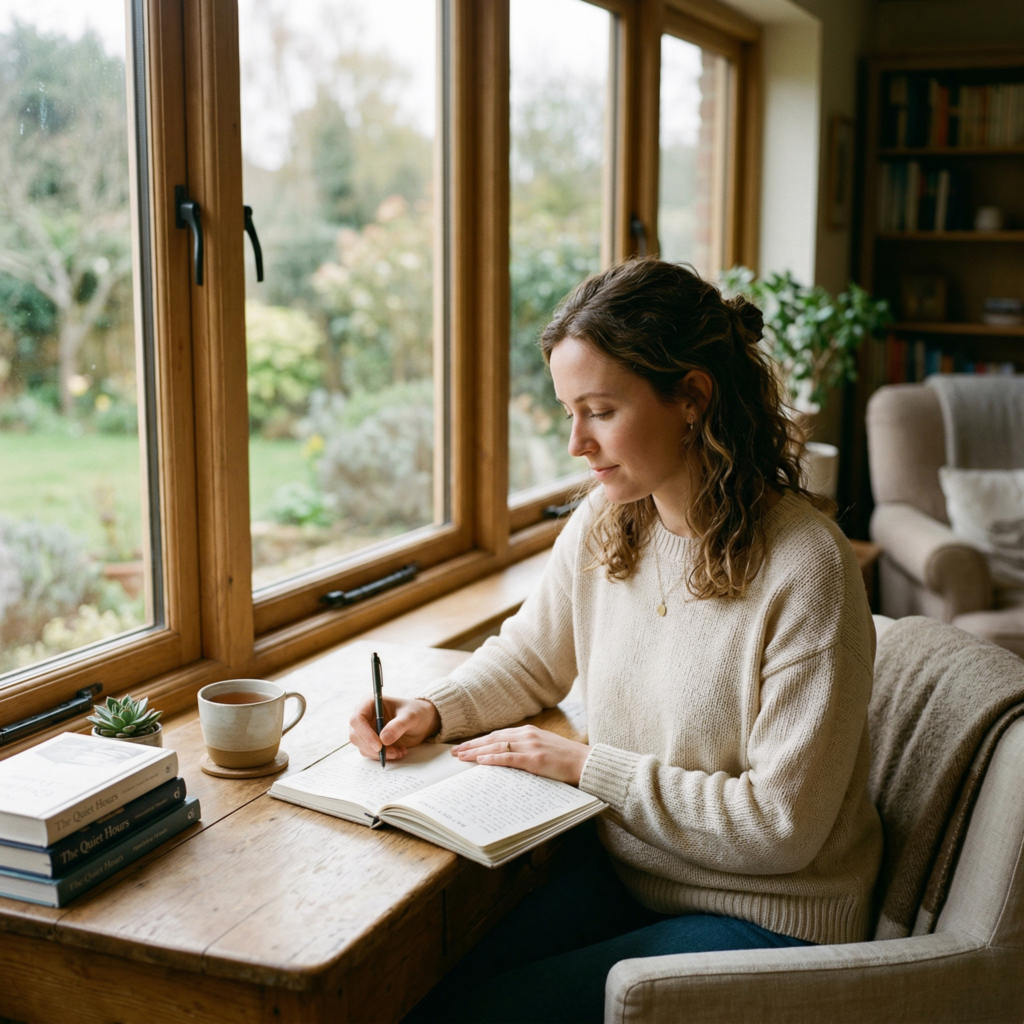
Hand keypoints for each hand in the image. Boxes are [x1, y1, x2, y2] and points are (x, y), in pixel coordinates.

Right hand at [349, 696, 440, 762]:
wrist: (422, 721)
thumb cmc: (416, 712)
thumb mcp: (411, 716)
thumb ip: (398, 725)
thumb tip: (383, 739)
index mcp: (370, 703)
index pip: (357, 719)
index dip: (365, 733)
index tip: (379, 745)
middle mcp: (365, 716)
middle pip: (356, 735)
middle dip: (372, 747)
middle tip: (391, 752)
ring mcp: (367, 730)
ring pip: (362, 747)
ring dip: (379, 754)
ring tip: (399, 751)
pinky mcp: (371, 742)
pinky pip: (370, 753)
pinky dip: (383, 756)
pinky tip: (398, 751)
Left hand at [452, 725, 590, 785]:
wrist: (586, 763)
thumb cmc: (567, 759)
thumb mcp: (544, 748)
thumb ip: (527, 750)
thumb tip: (508, 757)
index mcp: (529, 732)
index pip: (498, 735)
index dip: (480, 740)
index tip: (465, 746)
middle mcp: (527, 735)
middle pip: (493, 738)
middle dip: (472, 745)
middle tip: (454, 752)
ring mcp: (531, 746)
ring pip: (497, 746)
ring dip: (476, 752)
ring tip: (461, 757)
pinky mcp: (535, 759)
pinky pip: (509, 758)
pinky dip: (493, 758)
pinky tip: (480, 761)